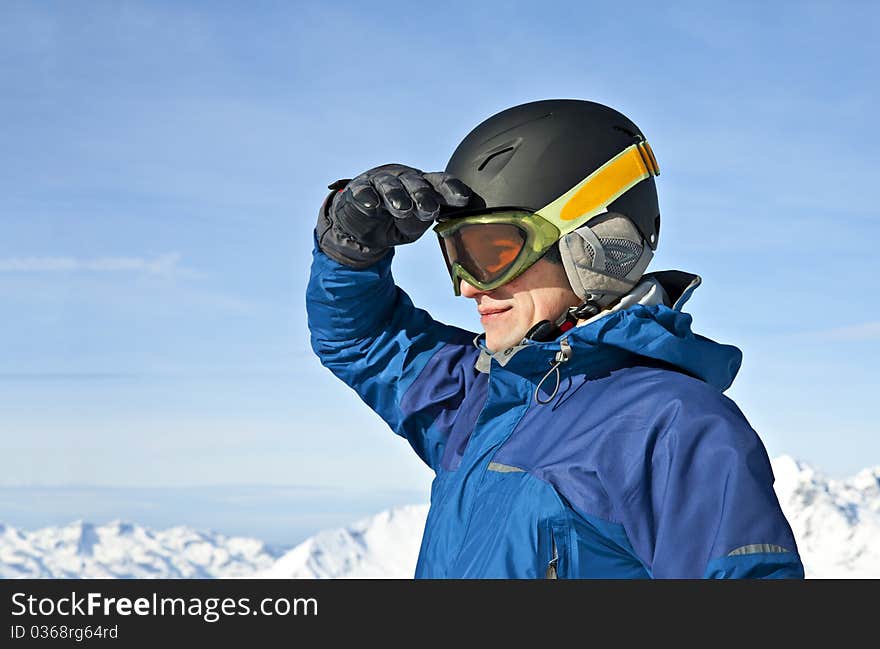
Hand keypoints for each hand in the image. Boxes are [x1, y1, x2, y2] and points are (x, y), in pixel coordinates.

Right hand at [317, 163, 471, 267]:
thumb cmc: (392, 222)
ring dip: (398, 196)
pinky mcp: (358, 189)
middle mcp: (403, 179)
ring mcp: (380, 182)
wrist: (360, 229)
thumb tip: (433, 216)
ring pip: (391, 184)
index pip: (440, 183)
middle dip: (424, 195)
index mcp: (423, 185)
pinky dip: (368, 197)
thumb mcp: (411, 227)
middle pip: (416, 182)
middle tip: (430, 210)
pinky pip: (364, 190)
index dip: (452, 189)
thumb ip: (420, 221)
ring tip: (402, 209)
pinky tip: (373, 205)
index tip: (463, 199)